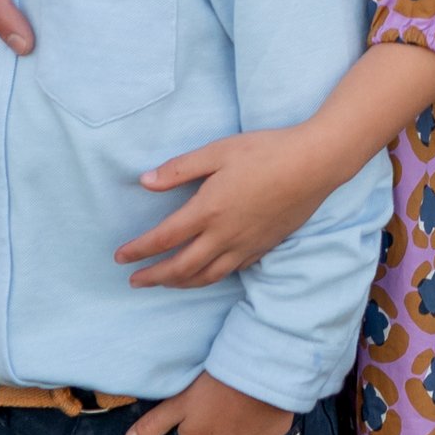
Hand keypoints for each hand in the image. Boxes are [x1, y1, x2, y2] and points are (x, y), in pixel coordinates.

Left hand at [116, 128, 337, 287]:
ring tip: (165, 282)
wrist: (315, 163)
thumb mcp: (217, 151)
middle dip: (154, 277)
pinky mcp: (264, 246)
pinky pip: (232, 271)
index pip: (164, 238)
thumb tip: (144, 181)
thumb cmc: (266, 151)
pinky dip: (211, 277)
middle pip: (181, 267)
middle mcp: (224, 235)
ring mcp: (246, 245)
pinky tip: (206, 274)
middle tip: (134, 281)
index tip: (120, 257)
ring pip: (207, 276)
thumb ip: (179, 169)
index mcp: (208, 209)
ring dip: (180, 283)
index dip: (138, 250)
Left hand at [124, 371, 294, 434]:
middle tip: (213, 404)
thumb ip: (155, 423)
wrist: (264, 372)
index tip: (191, 409)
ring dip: (231, 429)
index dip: (184, 426)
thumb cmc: (217, 386)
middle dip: (208, 428)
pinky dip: (255, 426)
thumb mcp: (181, 401)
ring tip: (232, 404)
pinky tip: (254, 408)